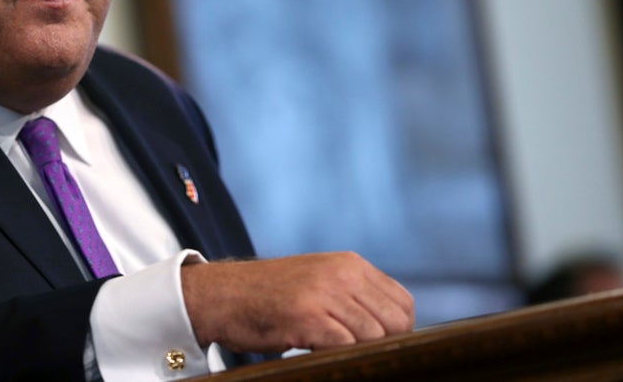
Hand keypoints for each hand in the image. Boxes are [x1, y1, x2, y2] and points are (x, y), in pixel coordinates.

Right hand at [180, 252, 413, 353]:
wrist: (219, 295)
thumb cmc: (267, 297)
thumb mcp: (317, 281)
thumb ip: (352, 296)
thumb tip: (391, 331)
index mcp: (349, 264)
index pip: (403, 303)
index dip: (398, 331)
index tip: (378, 345)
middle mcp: (341, 273)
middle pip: (395, 323)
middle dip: (383, 346)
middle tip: (355, 354)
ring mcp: (324, 294)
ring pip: (373, 337)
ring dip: (358, 353)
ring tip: (332, 353)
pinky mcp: (307, 316)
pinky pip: (346, 346)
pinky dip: (339, 358)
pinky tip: (316, 353)